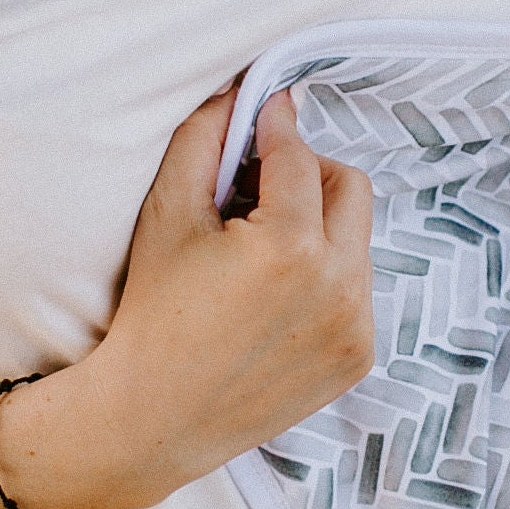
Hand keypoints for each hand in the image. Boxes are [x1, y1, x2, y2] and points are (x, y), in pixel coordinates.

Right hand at [15, 85, 375, 508]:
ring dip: (317, 228)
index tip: (262, 111)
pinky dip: (324, 279)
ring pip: (355, 239)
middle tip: (256, 188)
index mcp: (292, 246)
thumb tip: (240, 90)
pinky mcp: (358, 357)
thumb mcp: (168, 215)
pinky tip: (271, 300)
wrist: (153, 418)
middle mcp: (339, 286)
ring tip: (258, 251)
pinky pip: (355, 290)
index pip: (298, 156)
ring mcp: (355, 327)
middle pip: (349, 188)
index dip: (274, 127)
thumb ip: (204, 139)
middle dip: (308, 174)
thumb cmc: (151, 311)